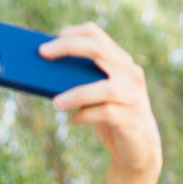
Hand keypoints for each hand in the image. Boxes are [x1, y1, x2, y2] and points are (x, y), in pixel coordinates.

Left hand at [41, 23, 161, 176]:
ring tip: (56, 103)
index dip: (72, 33)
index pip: (97, 36)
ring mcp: (132, 96)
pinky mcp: (132, 119)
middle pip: (99, 49)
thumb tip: (46, 74)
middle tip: (43, 53)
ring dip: (76, 94)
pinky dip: (85, 115)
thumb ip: (82, 82)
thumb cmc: (111, 118)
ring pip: (104, 88)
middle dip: (68, 47)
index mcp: (120, 62)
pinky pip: (105, 114)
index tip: (49, 41)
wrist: (139, 150)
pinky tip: (74, 120)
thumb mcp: (97, 96)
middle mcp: (130, 73)